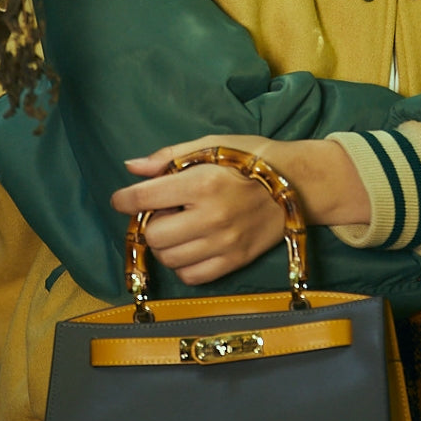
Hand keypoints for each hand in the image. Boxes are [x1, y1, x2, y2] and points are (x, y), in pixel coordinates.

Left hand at [110, 139, 285, 285]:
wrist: (298, 183)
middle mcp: (211, 216)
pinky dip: (183, 263)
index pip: (144, 199)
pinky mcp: (235, 261)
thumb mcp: (211, 145)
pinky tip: (191, 245)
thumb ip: (168, 157)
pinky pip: (191, 275)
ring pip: (169, 258)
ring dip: (165, 244)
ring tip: (179, 226)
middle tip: (164, 210)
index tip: (123, 200)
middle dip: (150, 222)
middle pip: (154, 234)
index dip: (125, 200)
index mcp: (202, 183)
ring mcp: (224, 243)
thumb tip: (132, 167)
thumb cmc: (251, 158)